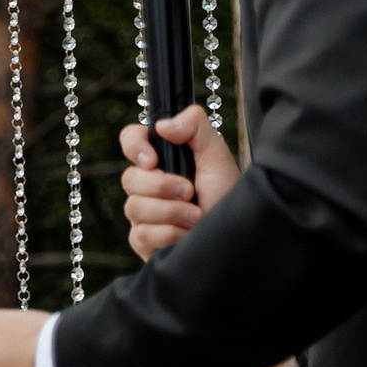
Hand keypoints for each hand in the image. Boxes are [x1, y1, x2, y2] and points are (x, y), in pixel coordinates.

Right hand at [119, 105, 239, 260]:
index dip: (135, 147)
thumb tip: (162, 125)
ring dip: (171, 212)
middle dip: (162, 187)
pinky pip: (140, 235)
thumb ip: (195, 127)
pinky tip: (186, 236)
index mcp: (163, 160)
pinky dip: (168, 234)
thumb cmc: (228, 196)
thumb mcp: (217, 156)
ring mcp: (144, 215)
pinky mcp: (144, 241)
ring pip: (134, 208)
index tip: (154, 161)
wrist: (236, 235)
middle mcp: (148, 186)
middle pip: (129, 178)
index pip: (131, 139)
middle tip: (190, 191)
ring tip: (196, 216)